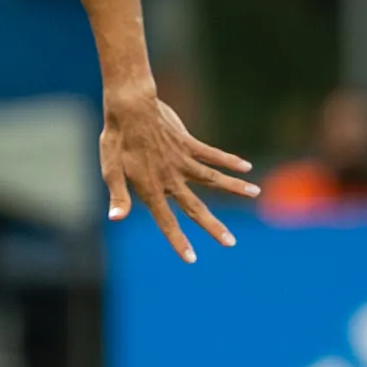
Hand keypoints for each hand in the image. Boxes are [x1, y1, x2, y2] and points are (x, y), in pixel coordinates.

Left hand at [102, 88, 256, 262]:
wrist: (129, 107)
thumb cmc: (116, 140)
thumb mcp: (110, 170)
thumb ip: (118, 196)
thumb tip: (115, 220)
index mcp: (150, 188)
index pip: (166, 220)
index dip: (177, 240)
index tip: (192, 259)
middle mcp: (170, 178)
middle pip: (195, 207)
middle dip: (213, 227)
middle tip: (231, 243)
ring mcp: (182, 160)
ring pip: (213, 179)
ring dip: (234, 188)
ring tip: (255, 194)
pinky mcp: (188, 143)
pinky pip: (212, 154)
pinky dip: (229, 160)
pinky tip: (246, 167)